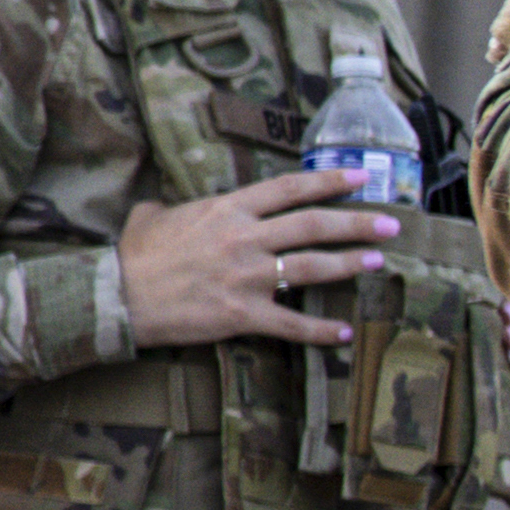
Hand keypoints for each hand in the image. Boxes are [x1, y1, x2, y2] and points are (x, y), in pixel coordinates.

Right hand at [116, 165, 395, 349]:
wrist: (117, 296)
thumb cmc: (134, 255)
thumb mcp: (153, 215)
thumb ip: (175, 206)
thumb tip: (173, 205)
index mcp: (228, 210)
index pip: (290, 189)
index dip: (329, 180)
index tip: (360, 176)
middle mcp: (245, 239)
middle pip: (314, 225)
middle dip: (359, 223)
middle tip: (392, 224)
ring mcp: (248, 277)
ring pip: (313, 267)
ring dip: (351, 264)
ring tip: (379, 262)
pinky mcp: (244, 314)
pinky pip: (292, 324)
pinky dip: (320, 331)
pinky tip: (343, 333)